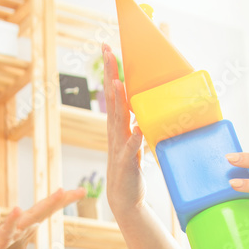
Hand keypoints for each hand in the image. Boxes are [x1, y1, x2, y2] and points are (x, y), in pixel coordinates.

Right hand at [0, 188, 85, 248]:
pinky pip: (6, 228)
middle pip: (45, 209)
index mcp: (29, 226)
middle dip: (62, 199)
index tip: (83, 191)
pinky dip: (12, 220)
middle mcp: (22, 224)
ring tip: (60, 192)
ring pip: (31, 215)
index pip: (50, 211)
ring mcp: (11, 229)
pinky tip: (17, 210)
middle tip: (81, 190)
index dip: (65, 201)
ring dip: (45, 205)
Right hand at [103, 43, 145, 217]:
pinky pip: (132, 148)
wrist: (124, 199)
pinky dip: (135, 137)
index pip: (113, 93)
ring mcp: (120, 146)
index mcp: (118, 125)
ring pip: (118, 119)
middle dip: (110, 75)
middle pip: (112, 99)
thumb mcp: (133, 142)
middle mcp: (116, 132)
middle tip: (107, 52)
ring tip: (118, 82)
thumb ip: (135, 123)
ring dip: (118, 101)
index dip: (110, 71)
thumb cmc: (129, 170)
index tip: (108, 49)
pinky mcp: (127, 162)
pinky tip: (139, 127)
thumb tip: (140, 107)